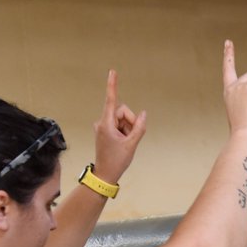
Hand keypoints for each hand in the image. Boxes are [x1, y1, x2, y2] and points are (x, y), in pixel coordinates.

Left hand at [92, 70, 146, 184]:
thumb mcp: (132, 144)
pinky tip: (123, 143)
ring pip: (121, 119)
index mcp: (106, 123)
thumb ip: (139, 127)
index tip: (112, 72)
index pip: (111, 100)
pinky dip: (124, 132)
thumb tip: (143, 114)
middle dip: (130, 122)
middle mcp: (102, 122)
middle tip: (131, 137)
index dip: (112, 85)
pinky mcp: (105, 131)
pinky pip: (119, 125)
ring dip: (127, 128)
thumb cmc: (116, 160)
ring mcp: (103, 126)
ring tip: (125, 143)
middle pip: (121, 111)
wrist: (105, 174)